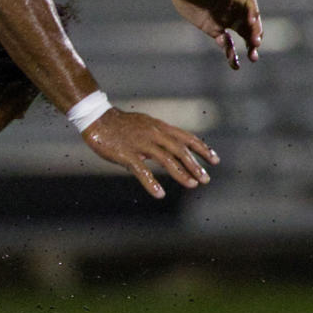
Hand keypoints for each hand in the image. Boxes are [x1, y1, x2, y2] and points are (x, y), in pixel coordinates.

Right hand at [81, 107, 215, 198]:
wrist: (97, 119)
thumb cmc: (122, 124)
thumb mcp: (146, 125)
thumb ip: (161, 136)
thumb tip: (175, 150)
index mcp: (160, 127)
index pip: (187, 137)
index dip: (202, 149)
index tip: (215, 160)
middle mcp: (154, 134)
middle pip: (180, 150)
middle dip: (195, 165)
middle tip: (206, 179)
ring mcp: (141, 143)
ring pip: (166, 159)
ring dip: (181, 173)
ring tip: (192, 185)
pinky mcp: (126, 154)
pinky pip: (142, 170)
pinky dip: (151, 182)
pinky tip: (159, 193)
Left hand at [169, 0, 262, 69]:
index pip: (250, 6)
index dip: (253, 13)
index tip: (251, 21)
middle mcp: (233, 9)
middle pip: (250, 23)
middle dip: (255, 32)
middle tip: (256, 43)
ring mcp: (225, 21)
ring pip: (243, 36)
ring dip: (250, 46)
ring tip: (253, 58)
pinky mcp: (215, 31)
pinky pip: (226, 44)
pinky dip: (231, 54)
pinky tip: (235, 65)